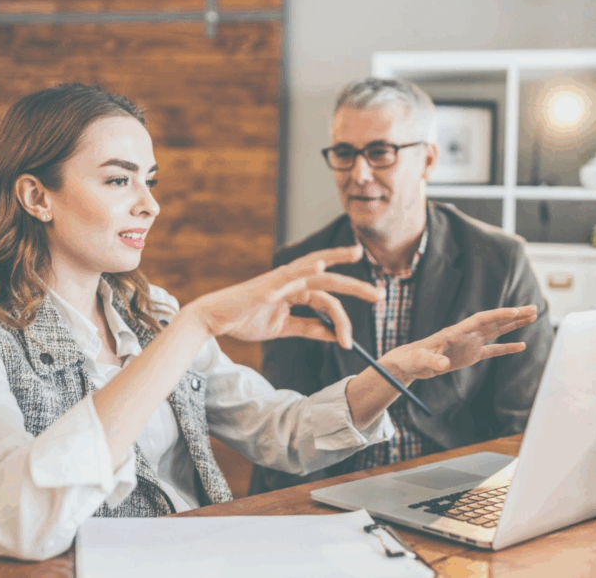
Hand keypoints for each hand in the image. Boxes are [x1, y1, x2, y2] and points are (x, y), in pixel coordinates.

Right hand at [183, 244, 382, 347]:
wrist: (214, 320)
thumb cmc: (244, 320)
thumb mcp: (282, 328)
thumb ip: (307, 328)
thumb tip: (333, 334)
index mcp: (295, 291)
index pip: (327, 299)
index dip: (343, 318)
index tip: (350, 341)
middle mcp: (291, 281)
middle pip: (329, 280)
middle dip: (356, 286)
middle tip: (380, 295)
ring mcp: (279, 280)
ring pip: (314, 270)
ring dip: (336, 262)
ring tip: (356, 254)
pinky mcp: (266, 286)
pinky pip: (288, 275)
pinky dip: (304, 268)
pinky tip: (320, 265)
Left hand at [384, 306, 537, 380]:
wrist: (409, 362)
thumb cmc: (412, 359)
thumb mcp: (420, 360)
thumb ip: (432, 361)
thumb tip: (444, 364)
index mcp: (455, 332)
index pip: (480, 320)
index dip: (498, 315)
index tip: (515, 311)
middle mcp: (466, 334)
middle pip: (494, 321)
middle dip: (514, 314)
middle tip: (534, 308)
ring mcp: (469, 344)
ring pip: (496, 331)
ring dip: (514, 324)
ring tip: (533, 316)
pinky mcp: (470, 355)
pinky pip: (492, 350)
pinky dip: (507, 347)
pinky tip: (522, 346)